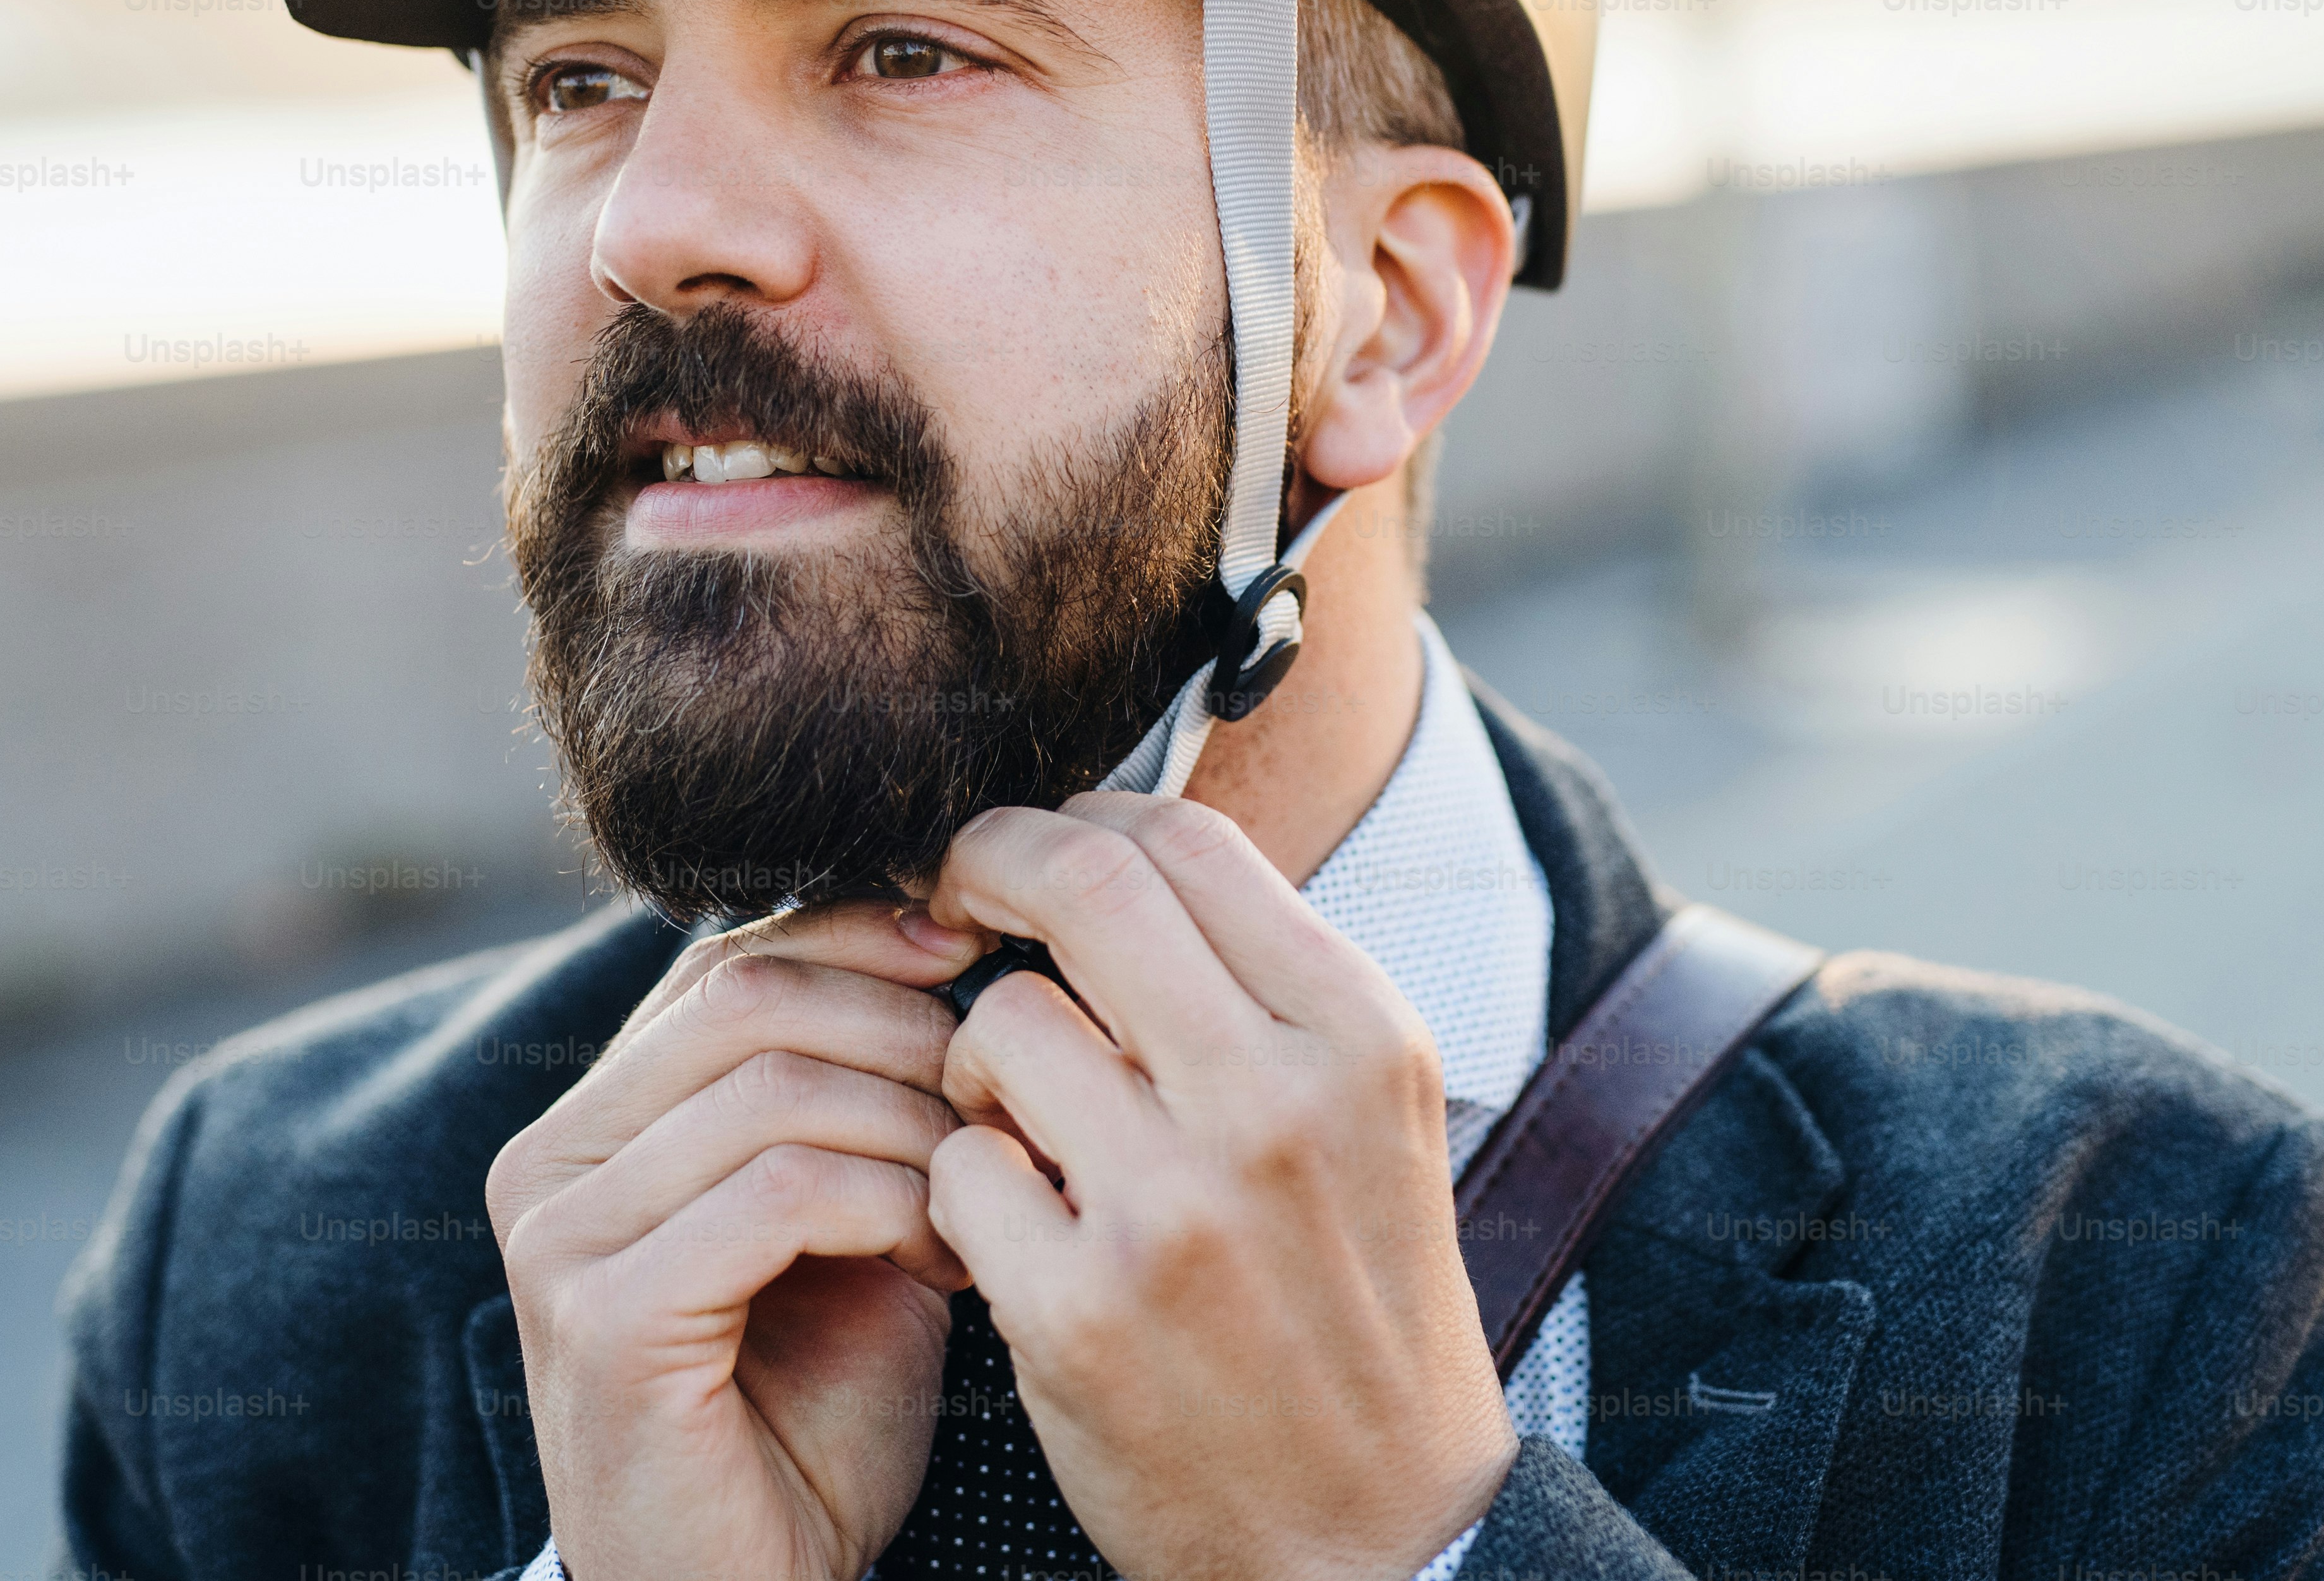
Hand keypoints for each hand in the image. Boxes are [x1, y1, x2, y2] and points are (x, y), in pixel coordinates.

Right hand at [486, 901, 991, 1580]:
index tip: (984, 952)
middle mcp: (551, 1161)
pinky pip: (781, 1194)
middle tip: (998, 1107)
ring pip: (778, 1088)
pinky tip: (944, 1259)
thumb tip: (952, 932)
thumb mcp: (846, 1218)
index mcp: (595, 1120)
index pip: (735, 959)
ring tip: (979, 1199)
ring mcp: (561, 1239)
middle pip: (753, 998)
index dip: (867, 935)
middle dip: (906, 1030)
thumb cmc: (813, 1417)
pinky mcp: (606, 1320)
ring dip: (914, 1129)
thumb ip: (858, 1090)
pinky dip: (892, 1205)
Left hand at [922, 794, 1519, 1580]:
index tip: (1029, 848)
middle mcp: (1275, 1101)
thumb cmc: (1352, 1303)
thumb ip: (1257, 983)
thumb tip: (1119, 842)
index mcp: (1357, 1034)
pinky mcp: (1079, 1310)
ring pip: (998, 1022)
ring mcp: (1174, 1208)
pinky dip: (960, 1188)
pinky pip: (957, 1169)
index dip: (1077, 815)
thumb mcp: (1363, 1115)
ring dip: (975, 1058)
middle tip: (948, 896)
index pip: (1183, 837)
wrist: (1375, 1537)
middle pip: (1080, 882)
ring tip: (1016, 1121)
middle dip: (985, 863)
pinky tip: (1012, 1230)